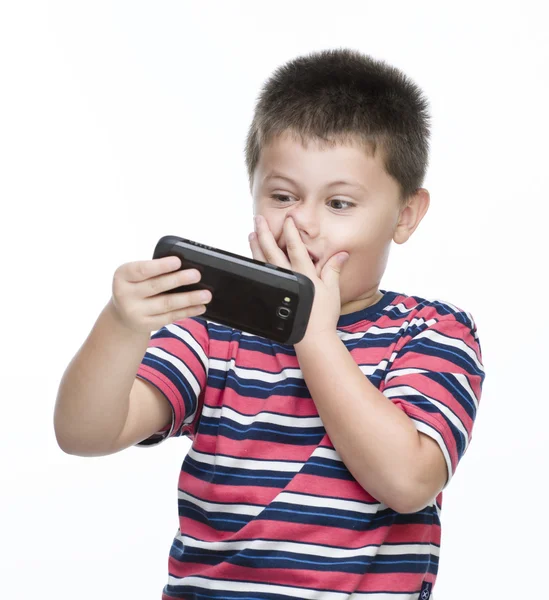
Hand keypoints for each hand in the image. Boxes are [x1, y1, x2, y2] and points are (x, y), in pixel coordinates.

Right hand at [109, 257, 211, 333]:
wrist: (123, 315)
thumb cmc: (136, 287)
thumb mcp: (136, 276)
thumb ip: (155, 271)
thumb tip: (187, 268)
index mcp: (123, 276)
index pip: (142, 269)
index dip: (161, 266)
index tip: (178, 261)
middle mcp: (125, 295)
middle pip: (156, 286)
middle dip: (179, 280)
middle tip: (197, 275)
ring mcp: (135, 312)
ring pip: (167, 304)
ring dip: (189, 299)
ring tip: (206, 294)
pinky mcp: (147, 324)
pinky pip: (171, 317)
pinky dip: (188, 311)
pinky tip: (200, 307)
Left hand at [249, 214, 348, 342]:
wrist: (312, 336)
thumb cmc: (323, 315)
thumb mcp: (332, 289)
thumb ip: (333, 269)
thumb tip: (341, 254)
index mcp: (304, 273)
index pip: (294, 247)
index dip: (290, 231)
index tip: (287, 218)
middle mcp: (288, 277)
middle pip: (272, 250)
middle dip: (265, 233)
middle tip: (258, 219)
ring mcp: (279, 286)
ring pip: (263, 261)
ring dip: (256, 246)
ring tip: (252, 233)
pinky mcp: (273, 295)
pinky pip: (262, 274)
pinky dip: (257, 262)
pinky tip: (254, 256)